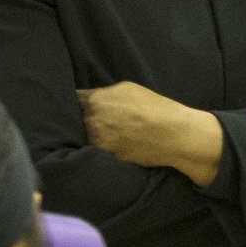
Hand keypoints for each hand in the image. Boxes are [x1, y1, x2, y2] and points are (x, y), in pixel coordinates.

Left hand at [78, 81, 208, 167]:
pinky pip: (97, 149)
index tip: (76, 103)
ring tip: (109, 132)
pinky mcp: (106, 157)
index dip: (74, 101)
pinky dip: (102, 147)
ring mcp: (98, 141)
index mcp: (95, 100)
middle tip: (98, 118)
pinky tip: (117, 142)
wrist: (173, 135)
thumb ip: (104, 93)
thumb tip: (91, 98)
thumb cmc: (155, 108)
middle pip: (75, 119)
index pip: (72, 99)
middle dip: (82, 118)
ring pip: (84, 136)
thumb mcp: (128, 89)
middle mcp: (91, 121)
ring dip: (91, 134)